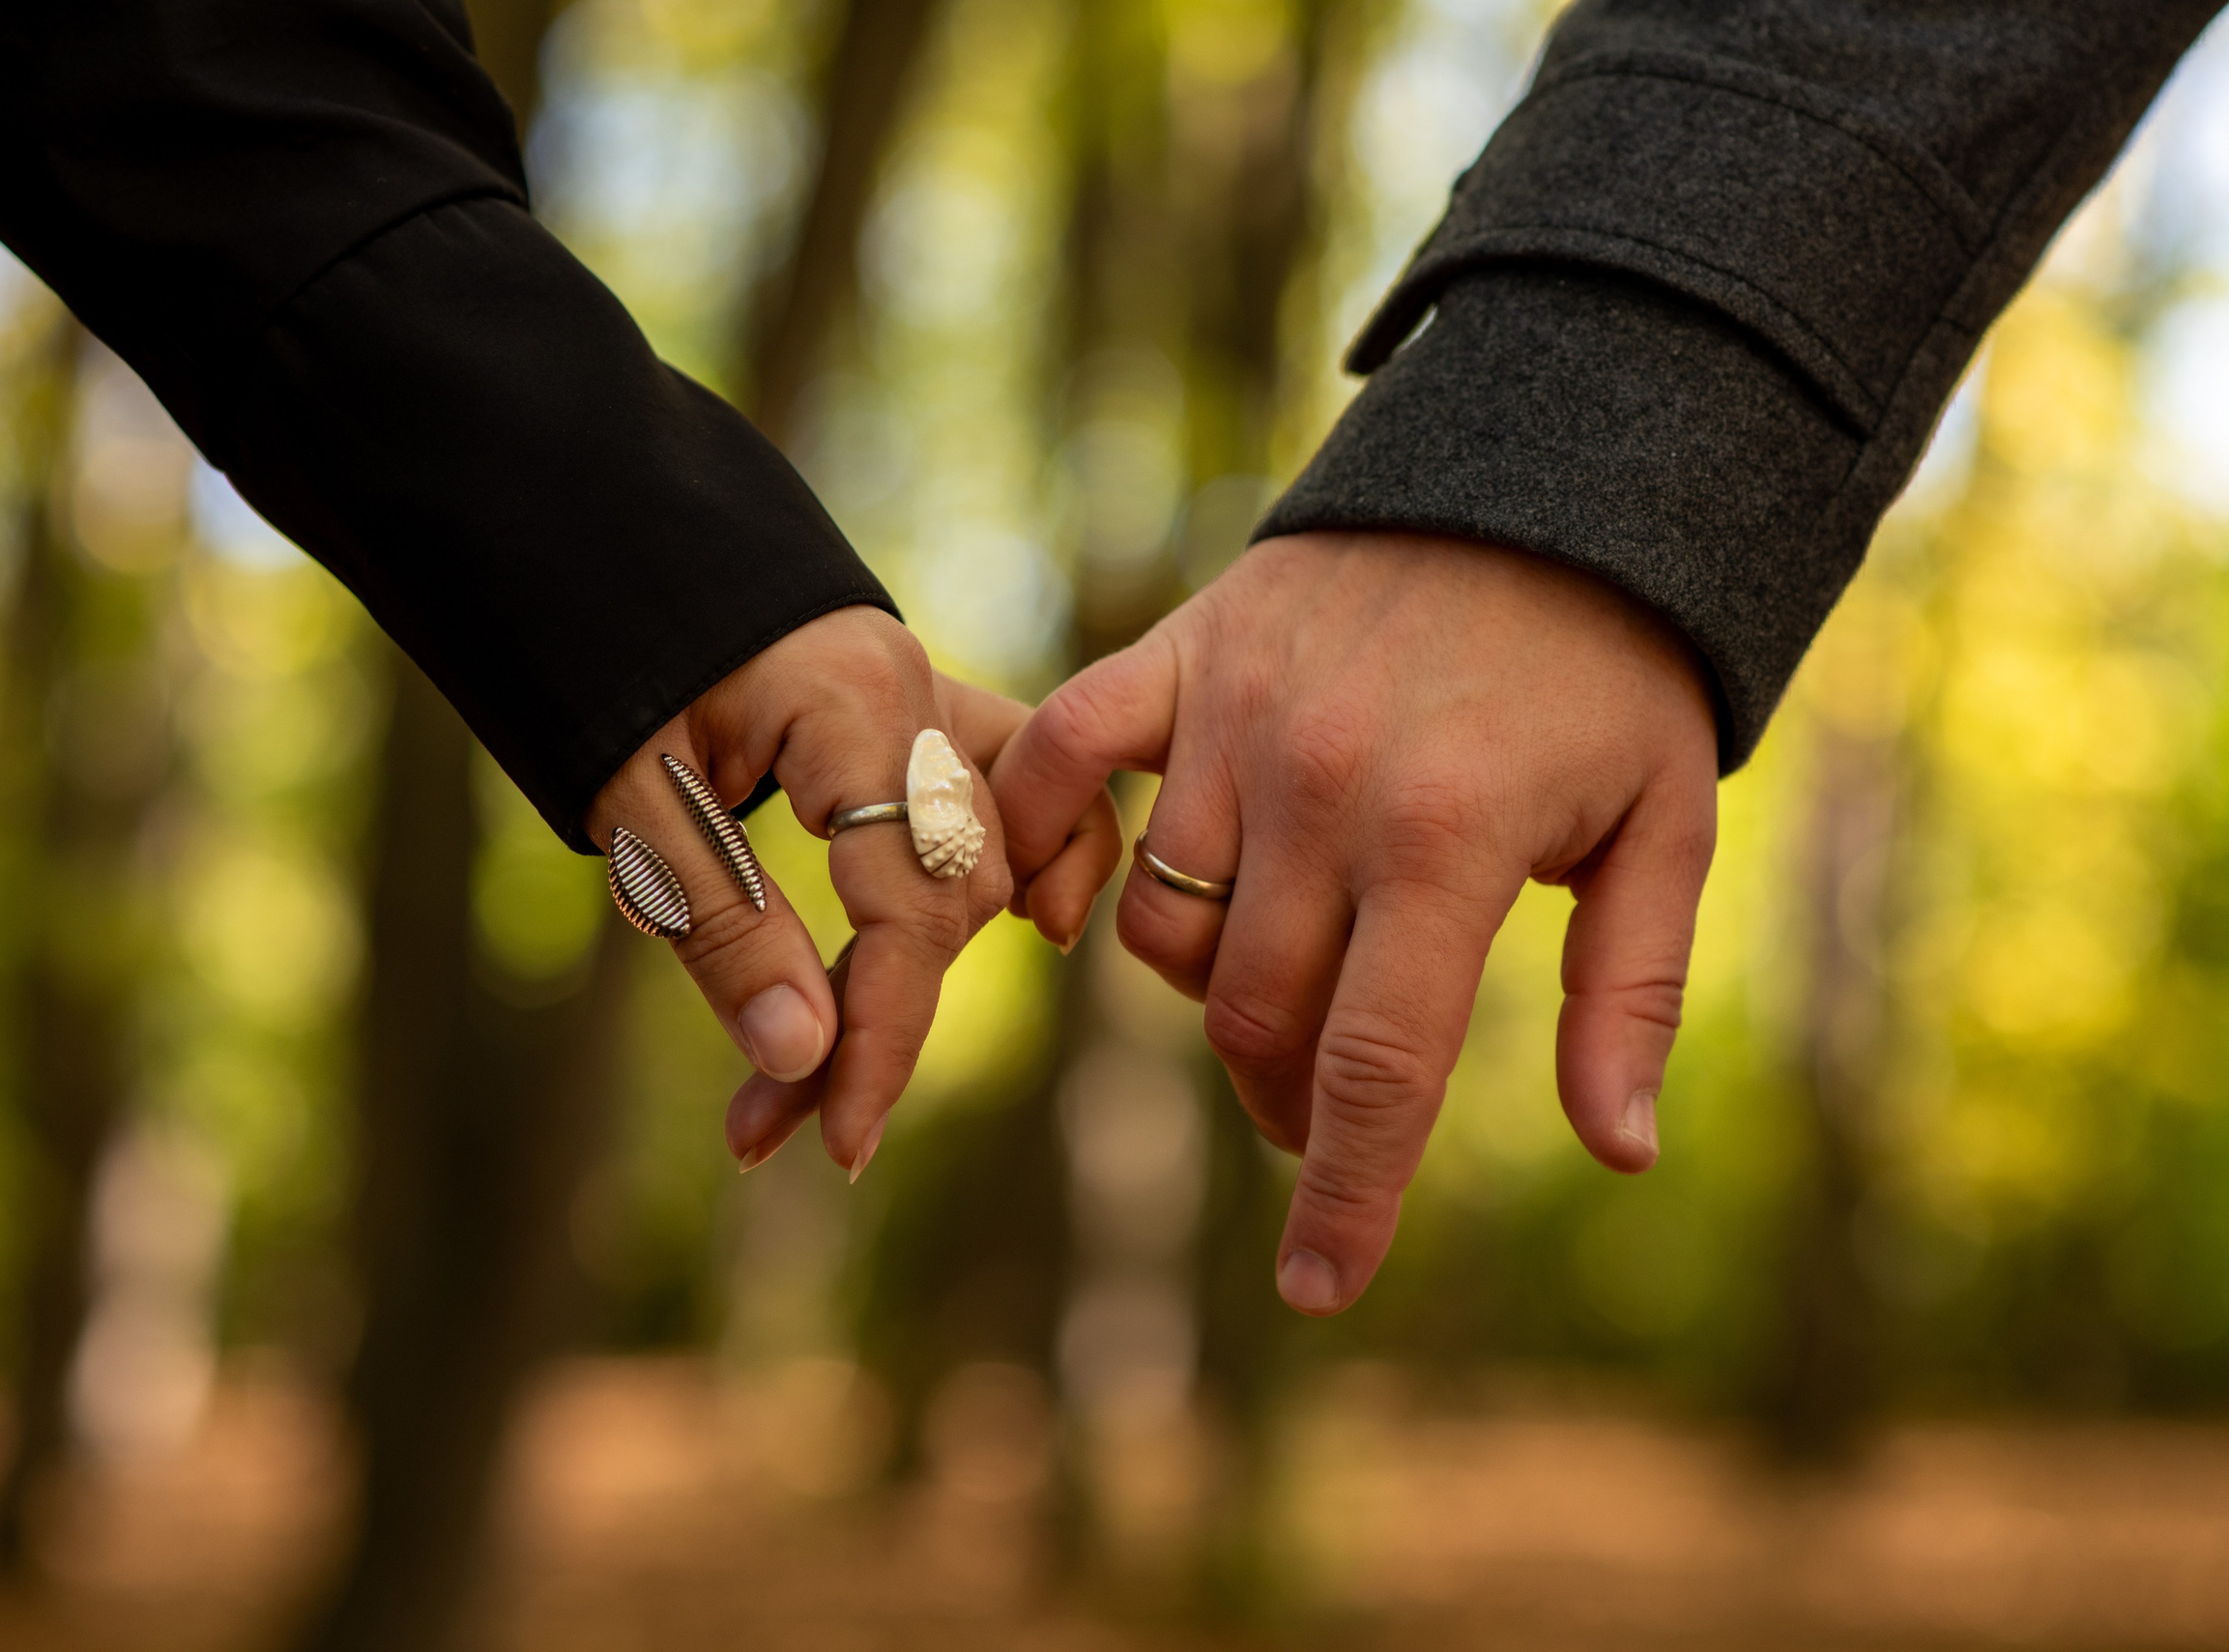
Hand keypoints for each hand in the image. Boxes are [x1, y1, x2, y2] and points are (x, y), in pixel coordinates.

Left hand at [583, 608, 1020, 1177]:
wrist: (594, 528)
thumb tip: (805, 1059)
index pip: (911, 905)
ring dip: (912, 975)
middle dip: (874, 1024)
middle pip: (949, 901)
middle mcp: (919, 695)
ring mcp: (931, 696)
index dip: (886, 1035)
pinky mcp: (917, 712)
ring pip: (985, 863)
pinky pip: (1004, 799)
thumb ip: (720, 925)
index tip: (838, 1141)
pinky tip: (1016, 936)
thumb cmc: (596, 649)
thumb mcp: (631, 798)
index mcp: (852, 704)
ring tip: (829, 1077)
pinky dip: (1011, 872)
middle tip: (771, 1127)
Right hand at [992, 532, 1718, 1313]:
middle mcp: (1323, 788)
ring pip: (1160, 927)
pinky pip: (1060, 760)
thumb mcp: (1663, 826)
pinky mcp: (1175, 655)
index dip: (1346, 1197)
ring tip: (1275, 983)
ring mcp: (1232, 717)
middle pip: (1253, 1017)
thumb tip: (1619, 1150)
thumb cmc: (1614, 666)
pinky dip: (1046, 835)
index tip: (1318, 1289)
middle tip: (1333, 1107)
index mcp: (1447, 843)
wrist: (1544, 474)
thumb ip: (1630, 991)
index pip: (1375, 1067)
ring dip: (1209, 990)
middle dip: (1291, 1099)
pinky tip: (1083, 896)